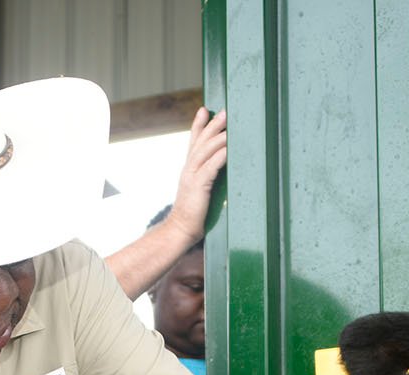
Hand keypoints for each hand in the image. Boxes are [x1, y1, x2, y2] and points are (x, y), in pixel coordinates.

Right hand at [165, 108, 227, 244]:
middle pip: (200, 142)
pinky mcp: (198, 186)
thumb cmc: (193, 216)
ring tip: (229, 125)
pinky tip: (228, 148)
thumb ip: (207, 180)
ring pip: (205, 151)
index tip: (204, 110)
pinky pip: (210, 167)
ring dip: (218, 137)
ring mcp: (191, 177)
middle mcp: (188, 169)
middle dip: (212, 125)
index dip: (198, 126)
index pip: (193, 143)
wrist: (179, 230)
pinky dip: (220, 156)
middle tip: (223, 111)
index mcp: (188, 170)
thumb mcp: (199, 192)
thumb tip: (220, 172)